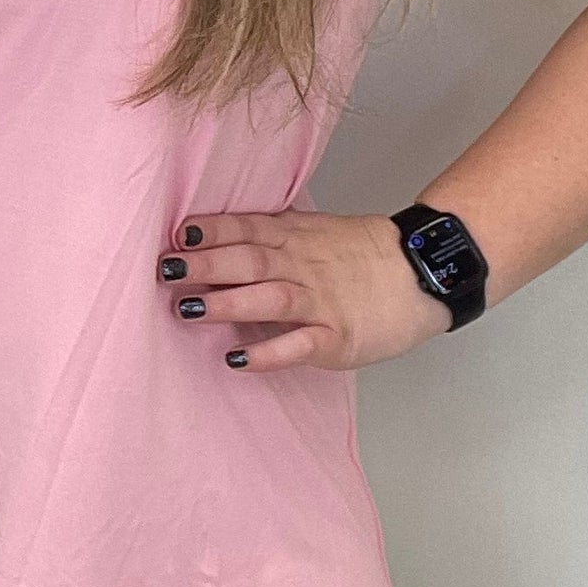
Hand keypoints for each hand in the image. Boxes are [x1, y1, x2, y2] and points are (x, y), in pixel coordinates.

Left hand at [158, 207, 452, 371]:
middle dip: (206, 264)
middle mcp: (302, 265)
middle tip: (166, 270)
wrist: (421, 272)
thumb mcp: (311, 230)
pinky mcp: (337, 337)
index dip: (212, 230)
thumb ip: (268, 234)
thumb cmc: (358, 253)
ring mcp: (321, 301)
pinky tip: (237, 358)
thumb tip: (213, 236)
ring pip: (270, 297)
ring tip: (188, 309)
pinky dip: (267, 352)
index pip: (246, 228)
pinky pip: (299, 345)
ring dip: (227, 302)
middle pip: (250, 259)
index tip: (177, 233)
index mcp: (293, 236)